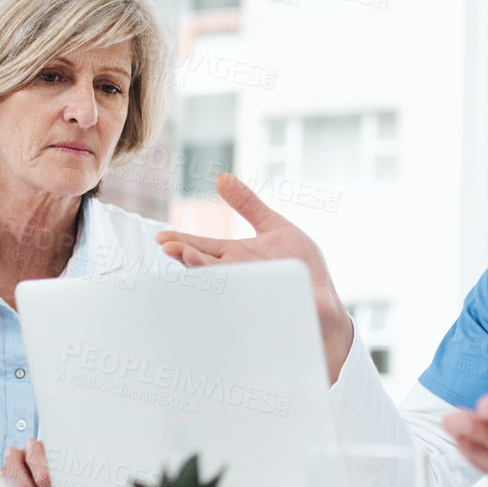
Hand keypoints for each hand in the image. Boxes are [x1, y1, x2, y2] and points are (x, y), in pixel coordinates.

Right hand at [156, 172, 353, 379]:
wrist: (324, 303)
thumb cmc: (299, 266)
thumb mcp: (275, 228)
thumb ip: (249, 205)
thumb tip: (221, 177)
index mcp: (235, 256)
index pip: (202, 248)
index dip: (182, 243)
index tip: (162, 238)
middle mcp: (238, 275)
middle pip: (204, 267)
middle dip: (186, 257)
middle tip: (170, 249)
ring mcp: (250, 293)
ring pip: (221, 286)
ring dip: (205, 275)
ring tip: (191, 262)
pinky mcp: (267, 308)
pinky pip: (245, 306)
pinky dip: (232, 300)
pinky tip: (223, 289)